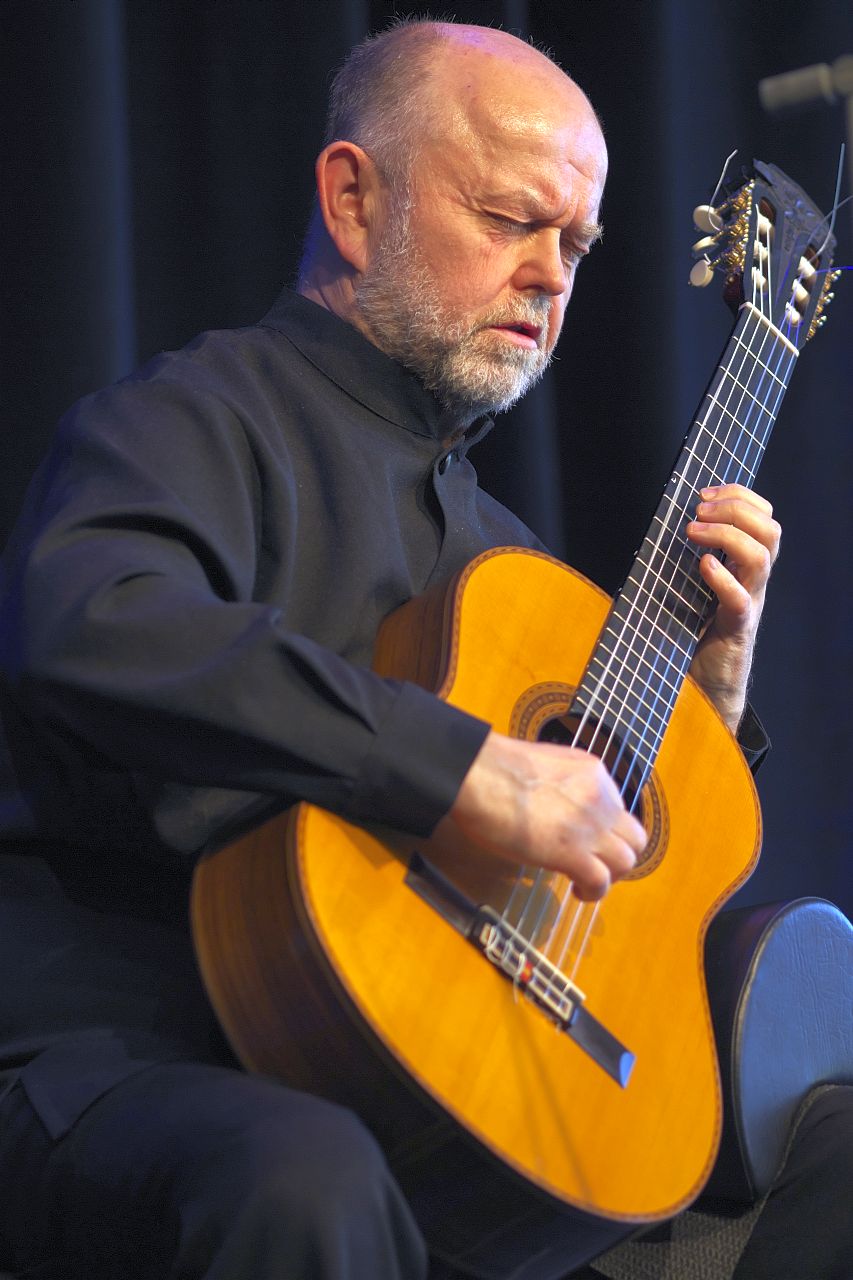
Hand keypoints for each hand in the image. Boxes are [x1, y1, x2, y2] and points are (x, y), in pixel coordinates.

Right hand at [444, 731, 646, 900]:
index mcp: (593, 772)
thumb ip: (563, 784)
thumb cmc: (494, 768)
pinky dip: (593, 892)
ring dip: (610, 876)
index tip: (589, 840)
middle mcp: (600, 797)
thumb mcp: (544, 765)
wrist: (479, 775)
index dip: (606, 830)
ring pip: (626, 861)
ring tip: (586, 881)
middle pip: (634, 837)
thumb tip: (556, 804)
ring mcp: (590, 826)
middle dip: (619, 854)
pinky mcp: (572, 853)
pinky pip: (601, 882)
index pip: (619, 808)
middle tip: (596, 864)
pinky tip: (577, 891)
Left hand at [686, 484, 780, 730]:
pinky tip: (702, 566)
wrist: (701, 686)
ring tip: (693, 532)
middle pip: (770, 529)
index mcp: (744, 566)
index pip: (763, 516)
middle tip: (698, 509)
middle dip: (735, 508)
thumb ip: (685, 557)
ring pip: (761, 557)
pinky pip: (740, 599)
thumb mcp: (689, 586)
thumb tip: (656, 524)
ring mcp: (748, 603)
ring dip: (726, 535)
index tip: (703, 491)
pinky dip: (722, 578)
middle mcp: (753, 581)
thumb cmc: (690, 633)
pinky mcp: (735, 629)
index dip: (739, 495)